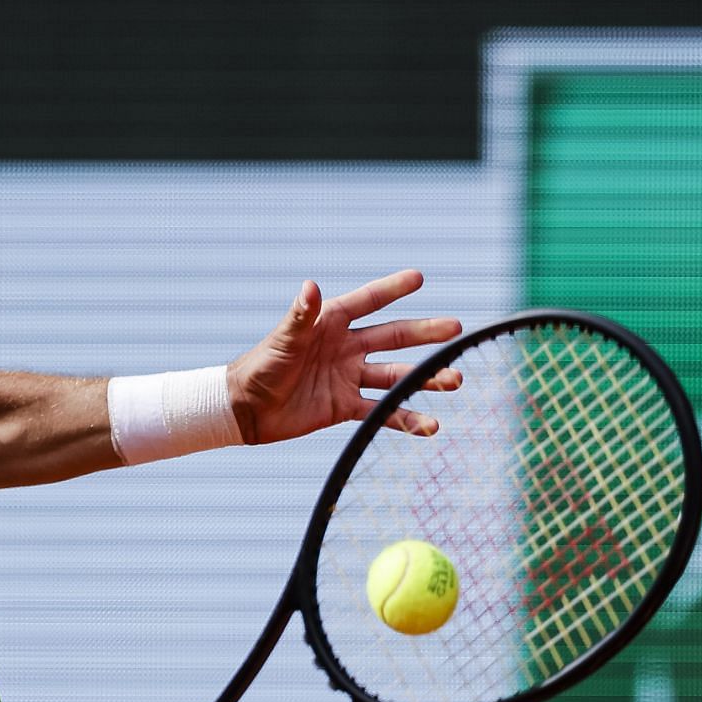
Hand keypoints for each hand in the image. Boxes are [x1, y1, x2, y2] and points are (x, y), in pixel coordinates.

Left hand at [226, 270, 461, 444]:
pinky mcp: (345, 406)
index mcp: (331, 323)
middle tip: (457, 330)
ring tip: (454, 380)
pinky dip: (405, 419)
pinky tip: (430, 425)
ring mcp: (349, 377)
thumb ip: (300, 316)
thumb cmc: (259, 367)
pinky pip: (382, 411)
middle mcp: (346, 347)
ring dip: (425, 379)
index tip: (419, 277)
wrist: (244, 409)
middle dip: (426, 334)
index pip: (368, 302)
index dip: (392, 289)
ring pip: (396, 376)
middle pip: (394, 337)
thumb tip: (311, 286)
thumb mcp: (283, 341)